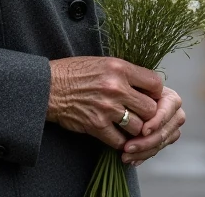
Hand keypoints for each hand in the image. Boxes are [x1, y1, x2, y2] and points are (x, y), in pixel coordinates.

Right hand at [47, 57, 163, 150]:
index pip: (155, 83)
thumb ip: (125, 73)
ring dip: (135, 129)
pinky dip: (120, 142)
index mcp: (119, 68)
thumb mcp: (103, 63)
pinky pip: (119, 141)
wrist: (48, 87)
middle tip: (142, 115)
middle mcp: (116, 88)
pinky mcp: (96, 126)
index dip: (156, 92)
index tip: (151, 97)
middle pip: (151, 109)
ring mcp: (107, 108)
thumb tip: (146, 85)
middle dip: (148, 114)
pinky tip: (116, 136)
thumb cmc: (74, 72)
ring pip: (138, 127)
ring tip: (128, 126)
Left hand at [121, 87, 183, 165]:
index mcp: (172, 100)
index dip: (156, 122)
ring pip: (159, 144)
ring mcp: (173, 130)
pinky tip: (132, 160)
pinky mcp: (167, 140)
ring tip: (125, 156)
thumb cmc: (135, 90)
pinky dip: (143, 156)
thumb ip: (139, 99)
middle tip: (127, 147)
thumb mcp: (137, 91)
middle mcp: (176, 115)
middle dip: (145, 142)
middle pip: (163, 132)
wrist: (136, 98)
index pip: (166, 112)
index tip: (143, 130)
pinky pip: (156, 150)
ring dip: (141, 152)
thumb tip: (139, 120)